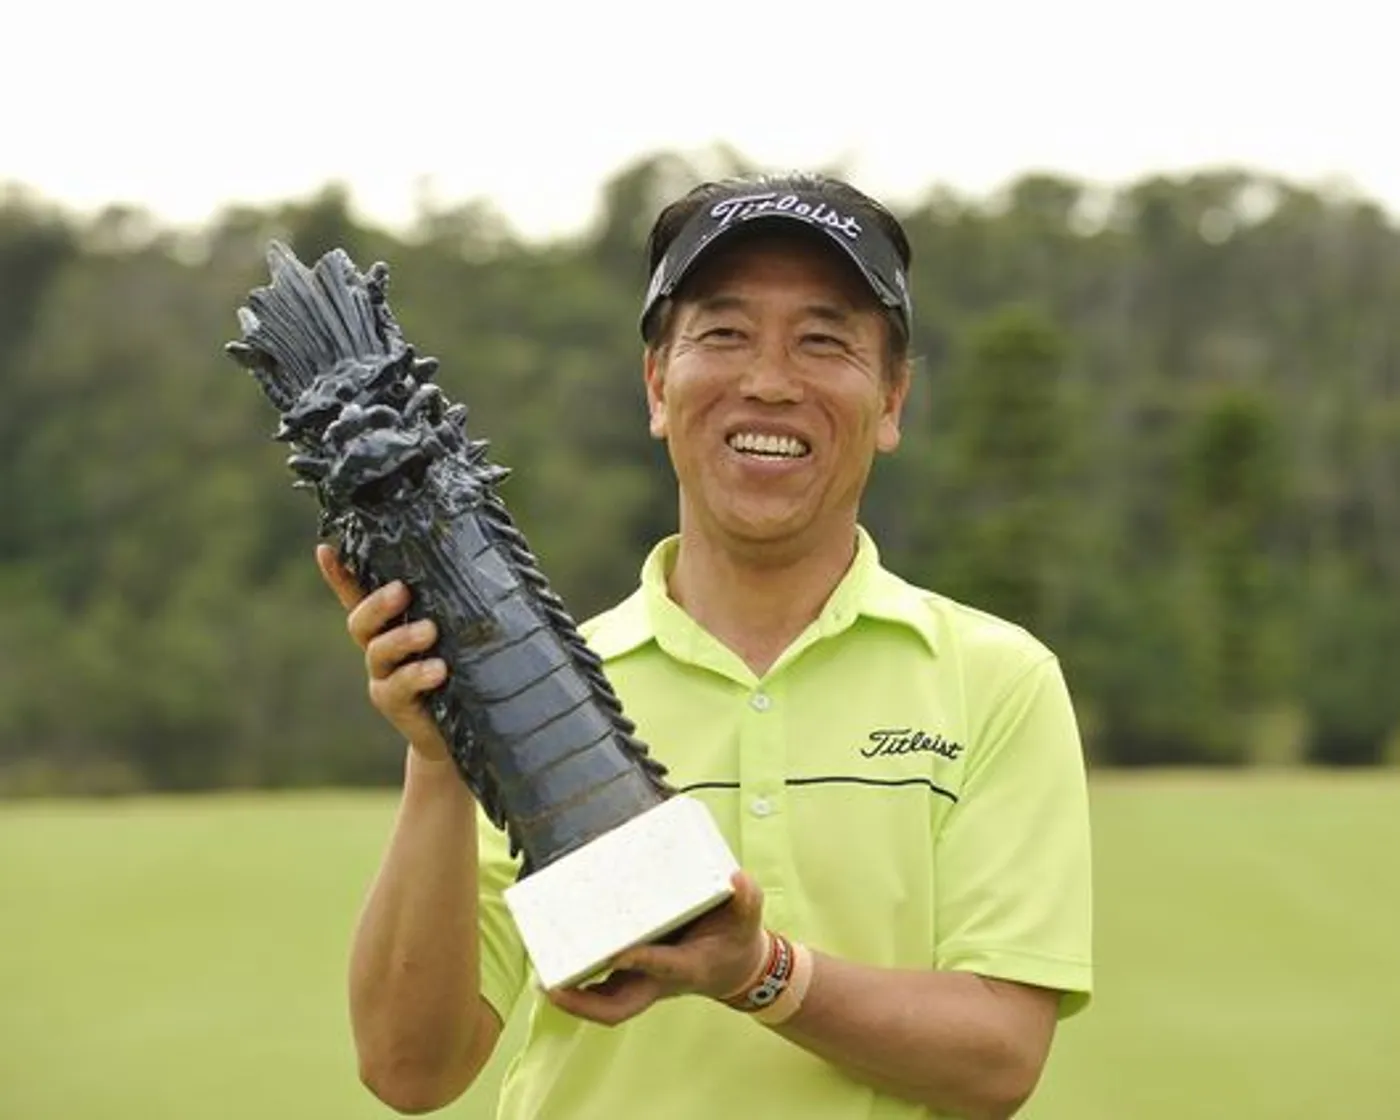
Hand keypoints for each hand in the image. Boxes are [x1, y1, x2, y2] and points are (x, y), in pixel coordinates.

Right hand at [315, 544, 451, 762]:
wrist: (464, 729)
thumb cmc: (468, 668)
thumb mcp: (462, 634)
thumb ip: (460, 607)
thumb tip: (487, 564)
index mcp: (392, 622)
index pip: (358, 594)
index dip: (339, 574)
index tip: (325, 549)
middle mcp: (379, 647)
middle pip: (360, 620)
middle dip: (378, 603)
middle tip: (402, 591)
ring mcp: (383, 675)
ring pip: (378, 651)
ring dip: (402, 638)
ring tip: (430, 631)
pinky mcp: (393, 703)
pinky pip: (397, 685)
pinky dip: (416, 674)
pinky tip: (438, 669)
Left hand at [545, 871, 767, 1026]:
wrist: (736, 968)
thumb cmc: (736, 941)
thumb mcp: (748, 919)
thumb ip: (746, 899)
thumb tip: (737, 879)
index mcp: (687, 966)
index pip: (661, 966)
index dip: (641, 960)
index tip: (618, 950)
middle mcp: (658, 982)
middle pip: (616, 1006)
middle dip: (582, 1003)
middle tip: (550, 986)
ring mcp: (644, 983)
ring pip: (603, 1002)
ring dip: (572, 997)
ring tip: (541, 977)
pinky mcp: (635, 976)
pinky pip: (602, 987)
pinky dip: (579, 983)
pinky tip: (555, 962)